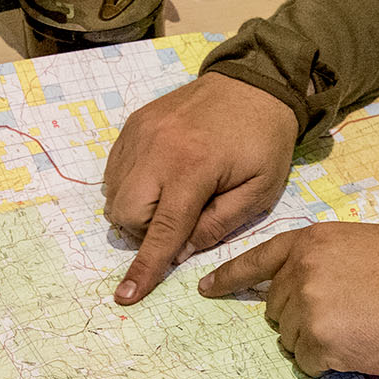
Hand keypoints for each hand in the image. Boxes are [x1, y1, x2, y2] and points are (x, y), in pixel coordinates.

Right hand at [104, 73, 298, 304]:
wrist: (255, 83)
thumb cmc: (264, 141)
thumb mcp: (258, 192)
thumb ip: (217, 226)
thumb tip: (179, 254)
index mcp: (194, 169)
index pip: (161, 231)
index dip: (145, 268)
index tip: (125, 296)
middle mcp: (158, 149)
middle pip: (126, 213)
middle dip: (145, 230)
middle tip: (179, 219)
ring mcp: (141, 133)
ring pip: (114, 193)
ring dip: (137, 209)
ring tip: (172, 195)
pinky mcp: (135, 123)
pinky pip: (114, 169)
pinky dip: (130, 185)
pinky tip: (161, 177)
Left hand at [199, 222, 378, 376]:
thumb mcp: (365, 243)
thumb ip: (326, 257)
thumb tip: (306, 281)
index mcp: (312, 243)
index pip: (259, 259)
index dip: (229, 277)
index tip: (205, 289)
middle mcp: (301, 273)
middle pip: (277, 308)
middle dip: (302, 316)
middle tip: (344, 315)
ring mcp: (307, 308)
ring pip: (291, 339)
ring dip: (318, 341)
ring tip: (359, 330)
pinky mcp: (318, 343)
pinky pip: (309, 363)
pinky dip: (331, 363)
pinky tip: (359, 348)